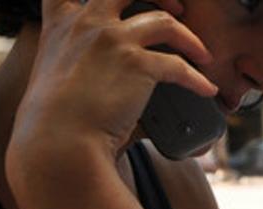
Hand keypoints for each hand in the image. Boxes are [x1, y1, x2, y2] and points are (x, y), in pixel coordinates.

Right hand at [10, 0, 215, 165]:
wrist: (58, 141)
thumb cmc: (56, 121)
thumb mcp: (55, 75)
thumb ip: (81, 60)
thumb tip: (113, 77)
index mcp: (61, 23)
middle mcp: (87, 23)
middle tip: (177, 11)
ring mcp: (111, 39)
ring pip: (165, 22)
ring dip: (191, 39)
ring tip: (203, 56)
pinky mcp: (136, 63)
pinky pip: (179, 66)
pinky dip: (198, 80)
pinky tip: (207, 90)